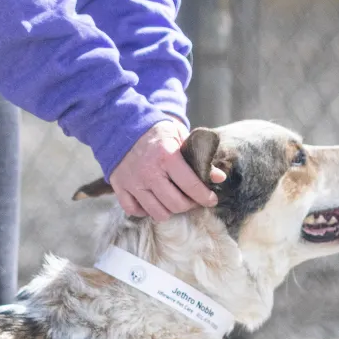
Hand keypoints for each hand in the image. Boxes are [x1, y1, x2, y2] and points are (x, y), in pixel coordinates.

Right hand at [109, 120, 223, 221]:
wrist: (124, 126)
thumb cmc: (157, 133)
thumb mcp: (180, 138)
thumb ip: (199, 158)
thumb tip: (219, 178)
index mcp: (167, 156)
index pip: (191, 186)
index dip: (205, 197)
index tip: (211, 200)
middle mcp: (148, 172)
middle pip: (175, 204)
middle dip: (189, 205)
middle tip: (192, 199)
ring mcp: (132, 181)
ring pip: (156, 212)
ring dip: (169, 210)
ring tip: (173, 201)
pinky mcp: (119, 186)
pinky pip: (133, 210)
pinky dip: (144, 210)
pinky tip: (152, 202)